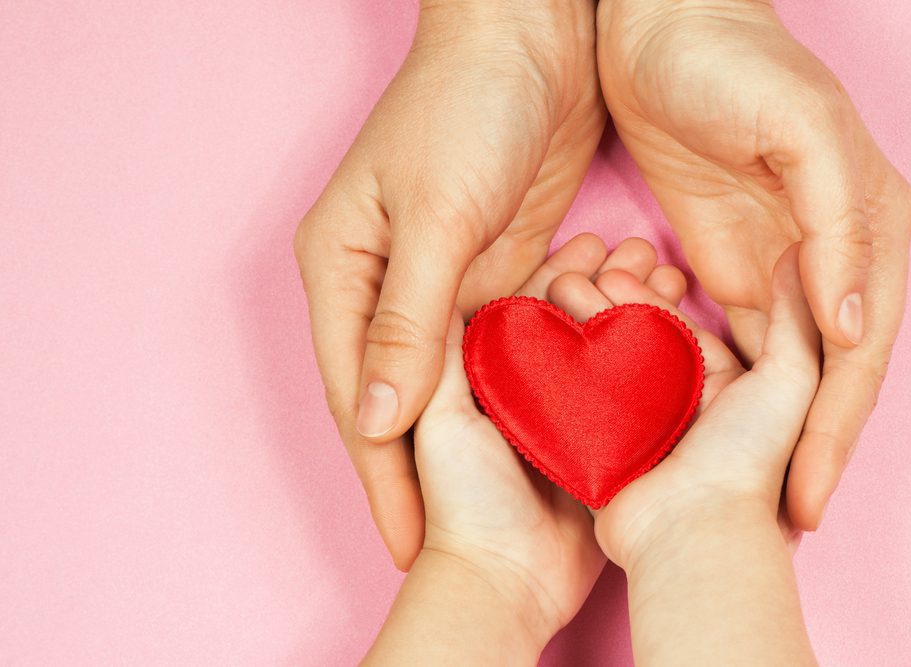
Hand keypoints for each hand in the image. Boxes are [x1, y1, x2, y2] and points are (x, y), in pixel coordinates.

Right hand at [295, 1, 604, 568]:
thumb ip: (408, 320)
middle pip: (401, 401)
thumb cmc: (469, 103)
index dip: (385, 475)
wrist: (532, 33)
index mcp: (343, 272)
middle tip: (449, 546)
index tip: (410, 544)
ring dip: (478, 437)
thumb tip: (378, 422)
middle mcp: (383, 286)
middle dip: (424, 475)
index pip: (360, 397)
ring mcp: (441, 282)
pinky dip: (519, 386)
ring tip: (502, 507)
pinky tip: (545, 427)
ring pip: (454, 382)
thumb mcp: (437, 214)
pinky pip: (500, 348)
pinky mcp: (493, 271)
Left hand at [367, 234, 657, 662]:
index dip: (555, 269)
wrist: (510, 579)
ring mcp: (561, 412)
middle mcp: (520, 386)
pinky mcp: (597, 441)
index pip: (519, 303)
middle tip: (637, 247)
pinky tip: (673, 318)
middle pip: (564, 317)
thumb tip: (453, 281)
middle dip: (600, 280)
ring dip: (628, 305)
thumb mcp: (443, 416)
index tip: (590, 241)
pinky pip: (625, 383)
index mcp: (478, 373)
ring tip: (662, 270)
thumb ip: (443, 352)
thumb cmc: (464, 499)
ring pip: (598, 341)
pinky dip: (648, 348)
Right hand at [543, 242, 818, 561]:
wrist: (691, 534)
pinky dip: (557, 371)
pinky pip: (575, 403)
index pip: (674, 325)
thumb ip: (796, 320)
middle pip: (631, 340)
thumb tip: (799, 255)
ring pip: (599, 364)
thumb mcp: (788, 383)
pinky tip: (537, 337)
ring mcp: (634, 429)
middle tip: (572, 275)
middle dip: (602, 303)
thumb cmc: (746, 462)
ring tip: (552, 293)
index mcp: (719, 387)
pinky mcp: (599, 453)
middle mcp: (675, 405)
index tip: (613, 264)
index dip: (643, 292)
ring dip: (577, 327)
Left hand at [596, 0, 910, 528]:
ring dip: (773, 433)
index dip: (833, 429)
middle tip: (787, 520)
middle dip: (810, 449)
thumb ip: (836, 224)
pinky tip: (709, 432)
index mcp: (866, 226)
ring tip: (756, 498)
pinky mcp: (727, 259)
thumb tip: (851, 325)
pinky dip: (728, 389)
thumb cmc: (731, 60)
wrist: (657, 25)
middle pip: (828, 376)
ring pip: (785, 369)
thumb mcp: (798, 130)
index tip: (806, 496)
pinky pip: (733, 338)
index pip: (856, 354)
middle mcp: (832, 253)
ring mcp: (780, 261)